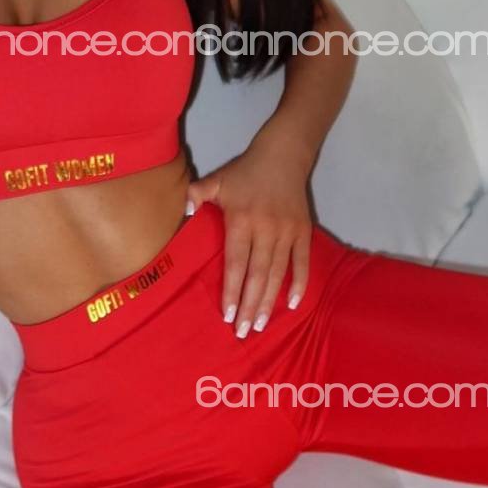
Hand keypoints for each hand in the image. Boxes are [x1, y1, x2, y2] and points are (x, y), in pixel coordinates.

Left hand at [186, 134, 312, 338]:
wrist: (283, 155)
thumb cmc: (244, 172)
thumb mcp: (216, 179)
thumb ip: (197, 194)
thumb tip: (183, 212)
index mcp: (242, 220)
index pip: (236, 262)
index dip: (232, 289)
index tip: (228, 314)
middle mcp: (266, 229)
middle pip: (257, 274)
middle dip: (250, 305)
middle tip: (244, 332)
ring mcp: (287, 232)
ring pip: (278, 273)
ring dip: (270, 300)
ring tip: (262, 324)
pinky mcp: (304, 231)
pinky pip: (302, 261)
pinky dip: (299, 282)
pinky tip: (293, 303)